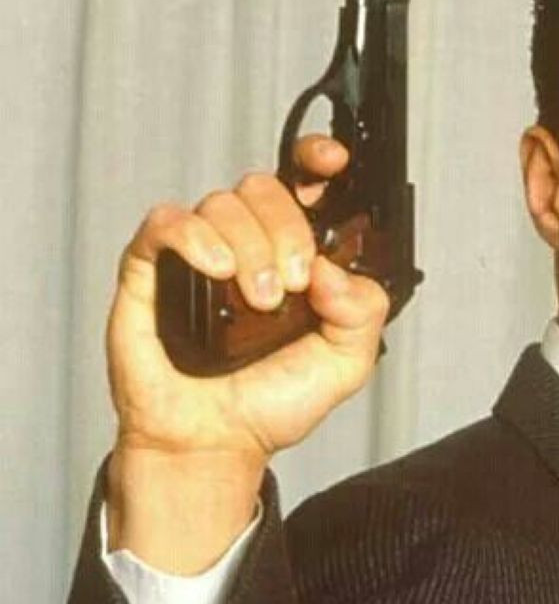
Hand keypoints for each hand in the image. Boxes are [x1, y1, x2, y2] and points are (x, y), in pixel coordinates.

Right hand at [104, 135, 388, 570]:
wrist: (213, 444)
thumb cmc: (271, 401)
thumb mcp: (347, 361)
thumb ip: (364, 310)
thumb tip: (335, 269)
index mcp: (295, 251)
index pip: (305, 183)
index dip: (318, 159)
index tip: (335, 161)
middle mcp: (247, 242)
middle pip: (266, 187)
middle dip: (289, 229)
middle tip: (295, 284)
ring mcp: (198, 253)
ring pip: (223, 202)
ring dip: (250, 246)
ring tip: (259, 300)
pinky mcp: (150, 269)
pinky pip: (167, 222)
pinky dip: (195, 236)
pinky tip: (216, 270)